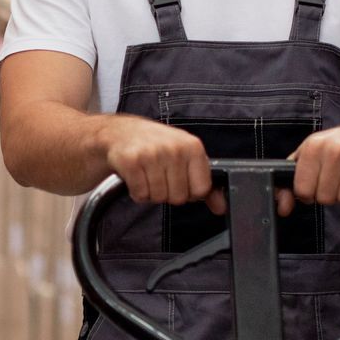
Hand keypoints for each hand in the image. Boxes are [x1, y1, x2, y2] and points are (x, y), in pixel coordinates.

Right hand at [99, 116, 225, 211]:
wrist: (118, 133)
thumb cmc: (154, 145)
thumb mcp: (184, 157)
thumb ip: (204, 182)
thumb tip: (221, 206)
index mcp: (192, 146)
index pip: (201, 190)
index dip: (189, 191)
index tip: (179, 180)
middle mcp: (173, 148)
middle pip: (179, 197)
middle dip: (168, 192)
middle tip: (158, 175)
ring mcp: (151, 154)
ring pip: (159, 198)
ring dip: (151, 192)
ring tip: (146, 174)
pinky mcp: (131, 161)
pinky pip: (140, 195)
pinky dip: (136, 192)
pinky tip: (135, 176)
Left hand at [281, 126, 339, 216]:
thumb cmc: (333, 149)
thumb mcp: (306, 159)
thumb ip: (288, 185)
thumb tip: (282, 208)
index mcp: (313, 146)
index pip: (303, 191)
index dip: (308, 193)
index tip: (315, 183)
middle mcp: (334, 148)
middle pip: (325, 198)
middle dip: (328, 195)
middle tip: (334, 181)